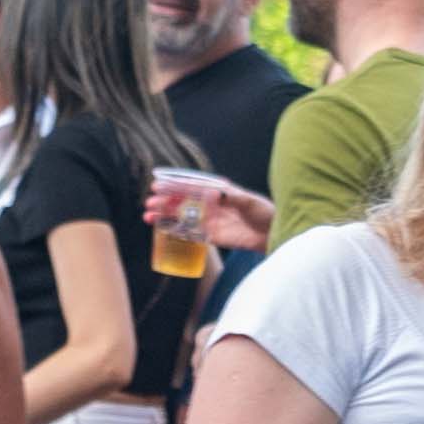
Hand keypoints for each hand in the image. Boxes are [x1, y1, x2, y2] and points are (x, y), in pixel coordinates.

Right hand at [145, 176, 271, 252]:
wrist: (275, 233)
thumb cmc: (265, 212)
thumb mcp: (249, 202)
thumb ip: (233, 197)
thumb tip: (215, 192)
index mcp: (217, 192)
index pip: (191, 187)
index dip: (173, 186)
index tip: (157, 186)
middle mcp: (211, 205)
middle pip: (183, 202)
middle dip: (165, 203)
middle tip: (149, 204)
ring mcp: (211, 221)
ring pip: (183, 217)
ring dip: (165, 217)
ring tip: (148, 216)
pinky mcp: (214, 237)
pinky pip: (192, 234)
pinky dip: (177, 231)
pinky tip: (162, 230)